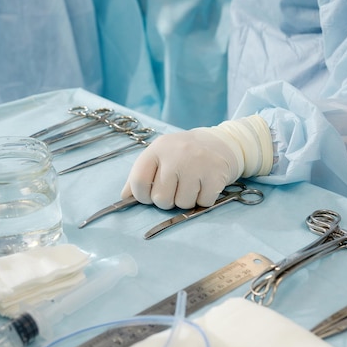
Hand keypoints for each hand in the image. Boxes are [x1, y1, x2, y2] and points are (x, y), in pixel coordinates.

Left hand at [121, 116, 272, 209]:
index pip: (139, 182)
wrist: (222, 142)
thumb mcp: (159, 156)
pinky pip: (203, 203)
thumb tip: (124, 198)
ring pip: (183, 204)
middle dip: (167, 200)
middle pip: (161, 198)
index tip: (150, 195)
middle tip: (175, 189)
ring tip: (192, 185)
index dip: (142, 196)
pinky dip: (204, 200)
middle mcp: (177, 154)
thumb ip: (140, 175)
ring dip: (186, 201)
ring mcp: (198, 164)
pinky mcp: (217, 174)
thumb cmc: (183, 154)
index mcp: (158, 149)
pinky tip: (205, 185)